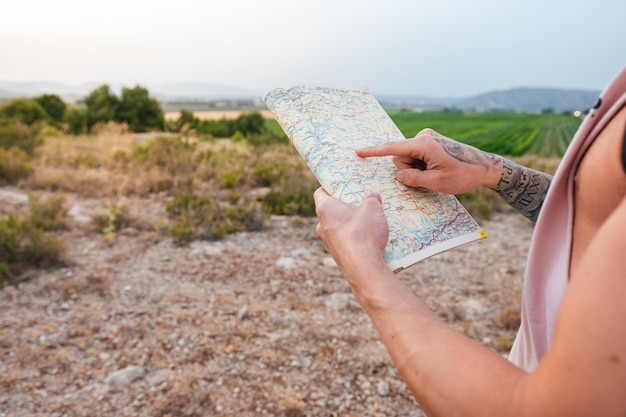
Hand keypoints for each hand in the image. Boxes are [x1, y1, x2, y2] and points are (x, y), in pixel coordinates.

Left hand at [314, 188, 388, 273]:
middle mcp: (322, 226)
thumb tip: (374, 196)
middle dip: (345, 207)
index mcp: (325, 209)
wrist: (363, 267)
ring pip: (338, 228)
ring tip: (369, 223)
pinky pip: (345, 243)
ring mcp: (328, 243)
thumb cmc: (363, 232)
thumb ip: (373, 198)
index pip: (320, 192)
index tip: (341, 186)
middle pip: (331, 211)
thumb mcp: (373, 207)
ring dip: (350, 225)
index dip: (330, 187)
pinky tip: (370, 240)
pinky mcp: (338, 256)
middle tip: (361, 204)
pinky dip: (354, 240)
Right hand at [357, 128, 501, 193]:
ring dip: (418, 169)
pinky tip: (438, 167)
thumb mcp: (437, 182)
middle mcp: (423, 136)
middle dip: (410, 170)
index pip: (392, 149)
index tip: (359, 152)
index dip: (374, 152)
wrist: (484, 167)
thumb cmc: (463, 175)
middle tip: (431, 176)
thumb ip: (413, 179)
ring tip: (437, 171)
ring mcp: (427, 138)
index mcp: (424, 144)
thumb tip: (399, 175)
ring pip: (408, 158)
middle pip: (400, 157)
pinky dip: (422, 165)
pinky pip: (416, 156)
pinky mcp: (430, 142)